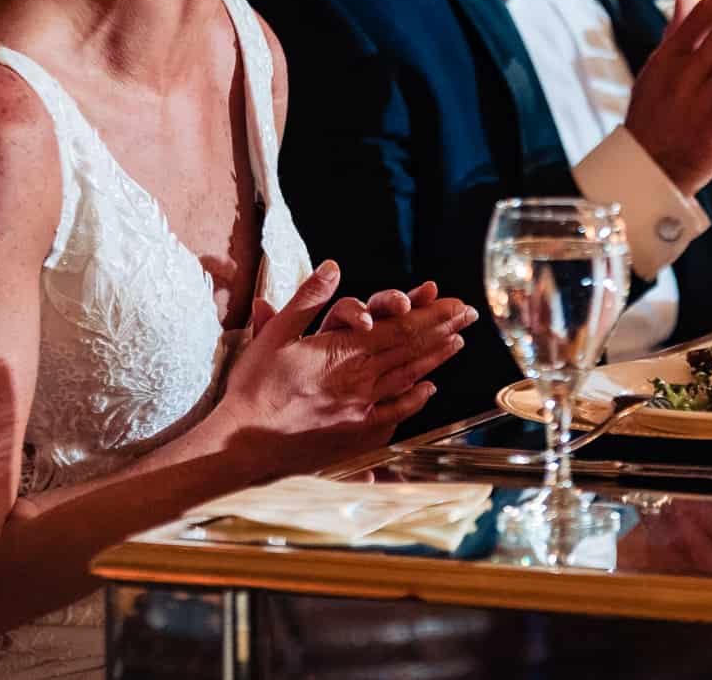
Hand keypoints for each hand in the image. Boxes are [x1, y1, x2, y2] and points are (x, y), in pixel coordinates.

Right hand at [213, 263, 473, 475]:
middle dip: (443, 329)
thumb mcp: (276, 334)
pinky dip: (415, 399)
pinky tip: (428, 389)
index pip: (401, 328)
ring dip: (436, 358)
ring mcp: (362, 408)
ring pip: (408, 377)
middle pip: (412, 349)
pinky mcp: (356, 433)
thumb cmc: (255, 387)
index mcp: (344, 352)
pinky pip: (394, 413)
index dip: (431, 314)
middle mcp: (361, 379)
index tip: (454, 303)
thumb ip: (308, 299)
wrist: (243, 444)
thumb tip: (333, 266)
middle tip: (468, 314)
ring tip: (458, 342)